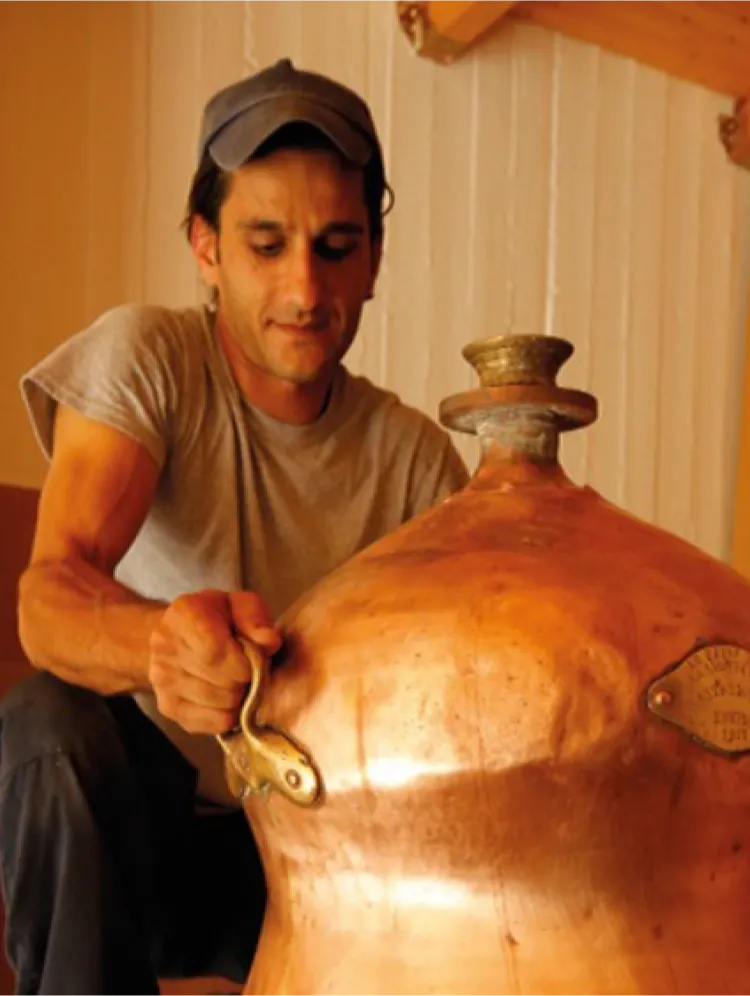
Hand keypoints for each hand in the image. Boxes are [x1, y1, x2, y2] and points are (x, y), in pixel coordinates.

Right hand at [147, 589, 281, 734]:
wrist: (179, 634)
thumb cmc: (217, 618)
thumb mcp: (240, 604)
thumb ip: (255, 618)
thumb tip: (269, 642)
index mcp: (184, 615)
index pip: (215, 652)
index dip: (243, 662)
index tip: (252, 660)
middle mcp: (165, 648)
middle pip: (221, 681)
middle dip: (245, 679)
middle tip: (248, 671)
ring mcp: (162, 680)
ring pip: (219, 704)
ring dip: (239, 697)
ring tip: (237, 681)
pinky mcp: (168, 707)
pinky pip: (213, 723)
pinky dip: (229, 714)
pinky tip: (227, 697)